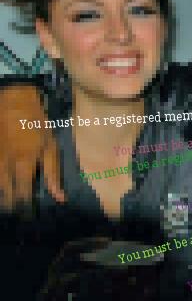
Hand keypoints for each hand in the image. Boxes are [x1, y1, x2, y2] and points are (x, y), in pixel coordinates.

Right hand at [0, 85, 64, 209]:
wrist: (13, 100)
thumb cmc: (36, 122)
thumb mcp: (51, 145)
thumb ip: (53, 172)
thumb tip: (60, 198)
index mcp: (23, 164)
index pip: (22, 196)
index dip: (25, 209)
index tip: (29, 217)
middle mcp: (4, 166)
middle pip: (5, 195)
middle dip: (12, 206)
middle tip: (18, 211)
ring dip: (3, 197)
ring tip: (8, 204)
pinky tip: (2, 187)